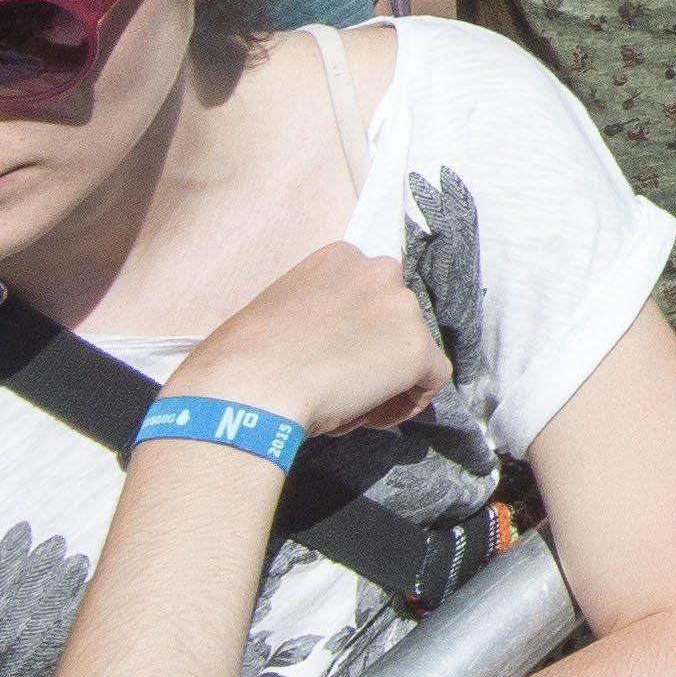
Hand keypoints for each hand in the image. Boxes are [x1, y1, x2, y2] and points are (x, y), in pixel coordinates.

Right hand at [167, 242, 447, 439]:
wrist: (249, 386)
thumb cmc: (242, 357)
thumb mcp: (278, 311)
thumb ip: (314, 314)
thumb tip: (319, 346)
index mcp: (340, 258)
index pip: (368, 293)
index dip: (356, 330)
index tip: (332, 357)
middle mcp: (379, 271)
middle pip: (394, 318)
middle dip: (374, 352)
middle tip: (343, 385)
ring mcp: (402, 308)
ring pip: (411, 348)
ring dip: (387, 380)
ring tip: (347, 407)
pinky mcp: (417, 348)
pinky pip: (433, 378)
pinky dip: (411, 401)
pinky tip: (375, 418)